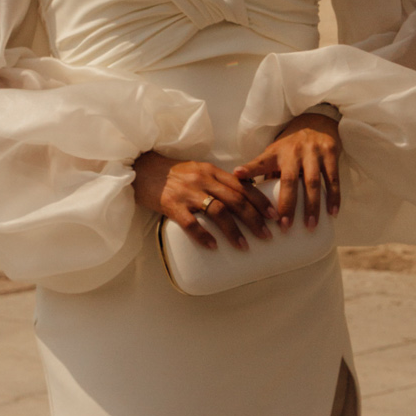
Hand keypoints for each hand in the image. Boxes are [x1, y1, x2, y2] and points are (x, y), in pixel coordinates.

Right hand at [133, 150, 272, 251]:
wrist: (140, 168)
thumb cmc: (171, 173)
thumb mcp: (198, 170)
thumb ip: (217, 182)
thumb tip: (240, 200)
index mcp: (212, 170)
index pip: (243, 185)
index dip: (260, 200)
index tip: (274, 215)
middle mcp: (203, 179)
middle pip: (236, 199)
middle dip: (255, 218)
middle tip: (267, 235)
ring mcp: (188, 192)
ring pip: (218, 211)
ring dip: (234, 231)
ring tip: (244, 246)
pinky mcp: (172, 205)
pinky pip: (191, 223)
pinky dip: (204, 236)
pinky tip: (213, 246)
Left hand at [234, 113, 340, 231]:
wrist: (316, 119)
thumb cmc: (291, 145)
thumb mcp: (275, 153)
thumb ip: (266, 173)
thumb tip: (253, 200)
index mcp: (276, 152)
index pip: (260, 161)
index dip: (249, 169)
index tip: (238, 174)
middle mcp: (294, 151)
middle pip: (289, 180)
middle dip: (287, 204)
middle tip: (285, 226)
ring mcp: (313, 152)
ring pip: (313, 182)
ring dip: (312, 206)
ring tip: (310, 226)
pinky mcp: (330, 153)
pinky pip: (333, 179)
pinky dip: (334, 197)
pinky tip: (333, 213)